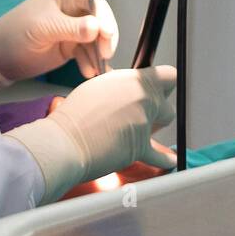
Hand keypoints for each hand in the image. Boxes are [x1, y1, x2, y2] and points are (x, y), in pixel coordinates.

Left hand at [0, 0, 116, 81]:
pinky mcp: (71, 45)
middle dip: (104, 37)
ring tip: (95, 69)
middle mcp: (70, 8)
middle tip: (106, 53)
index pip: (92, 0)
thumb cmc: (15, 35)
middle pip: (99, 18)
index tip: (108, 34)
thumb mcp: (42, 29)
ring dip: (98, 53)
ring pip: (95, 37)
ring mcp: (72, 28)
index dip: (104, 15)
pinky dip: (91, 61)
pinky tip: (89, 72)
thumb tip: (96, 27)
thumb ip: (71, 28)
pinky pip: (87, 52)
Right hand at [5, 66, 176, 203]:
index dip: (165, 84)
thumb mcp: (100, 86)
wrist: (65, 141)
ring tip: (138, 130)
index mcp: (134, 81)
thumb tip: (130, 89)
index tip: (161, 89)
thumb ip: (122, 86)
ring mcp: (144, 123)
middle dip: (158, 110)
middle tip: (144, 114)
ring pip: (163, 124)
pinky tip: (169, 159)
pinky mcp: (140, 148)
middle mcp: (143, 99)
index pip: (168, 76)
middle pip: (167, 103)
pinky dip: (164, 159)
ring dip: (154, 127)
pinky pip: (160, 156)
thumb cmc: (74, 115)